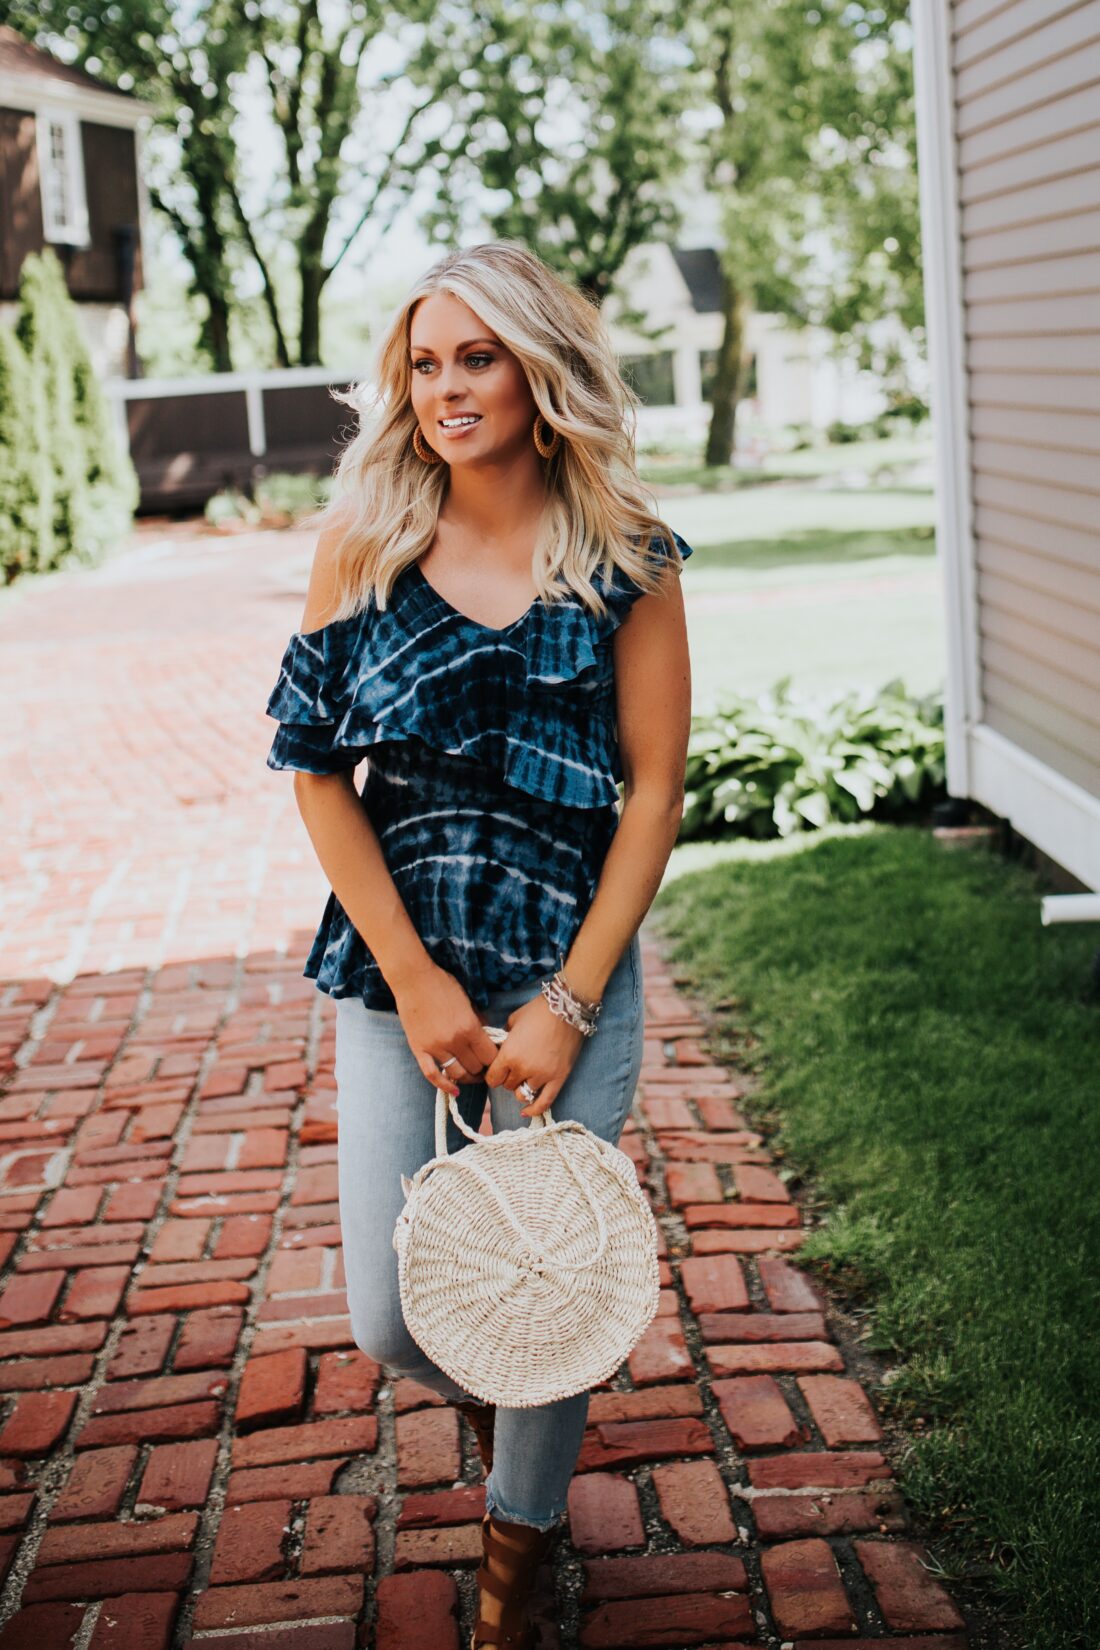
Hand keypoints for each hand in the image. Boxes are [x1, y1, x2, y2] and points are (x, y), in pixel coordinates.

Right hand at [391, 961, 499, 1097]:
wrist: (413, 979)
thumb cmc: (443, 985)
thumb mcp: (469, 1002)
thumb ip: (479, 1023)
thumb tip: (489, 1040)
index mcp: (469, 1027)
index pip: (490, 1056)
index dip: (495, 1060)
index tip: (495, 1059)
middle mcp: (454, 1040)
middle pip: (476, 1067)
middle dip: (482, 1068)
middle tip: (484, 1066)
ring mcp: (435, 1047)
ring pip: (458, 1074)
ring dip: (468, 1077)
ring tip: (472, 1074)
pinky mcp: (419, 1049)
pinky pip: (432, 1075)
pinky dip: (445, 1086)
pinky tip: (454, 1091)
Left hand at [483, 993, 585, 1117]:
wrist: (566, 1009)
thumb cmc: (537, 1012)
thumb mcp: (512, 1021)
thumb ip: (503, 1038)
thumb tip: (498, 1048)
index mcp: (508, 1055)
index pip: (492, 1078)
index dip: (493, 1074)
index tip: (497, 1070)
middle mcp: (523, 1069)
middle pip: (507, 1086)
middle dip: (508, 1078)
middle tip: (514, 1067)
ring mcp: (542, 1076)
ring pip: (522, 1094)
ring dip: (521, 1087)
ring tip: (525, 1077)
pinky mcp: (558, 1078)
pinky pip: (544, 1102)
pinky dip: (534, 1110)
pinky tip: (526, 1112)